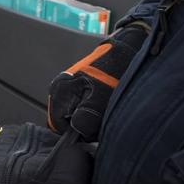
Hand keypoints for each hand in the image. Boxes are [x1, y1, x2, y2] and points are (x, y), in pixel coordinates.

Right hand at [46, 22, 149, 139]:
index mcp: (60, 90)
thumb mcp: (103, 96)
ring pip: (74, 116)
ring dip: (90, 118)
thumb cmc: (115, 70)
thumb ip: (88, 116)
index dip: (76, 131)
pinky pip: (80, 108)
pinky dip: (93, 111)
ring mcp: (68, 88)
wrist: (126, 51)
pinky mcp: (78, 88)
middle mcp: (60, 89)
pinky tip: (104, 104)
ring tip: (106, 108)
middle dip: (83, 125)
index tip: (93, 127)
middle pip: (65, 121)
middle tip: (102, 117)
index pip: (58, 124)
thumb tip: (78, 131)